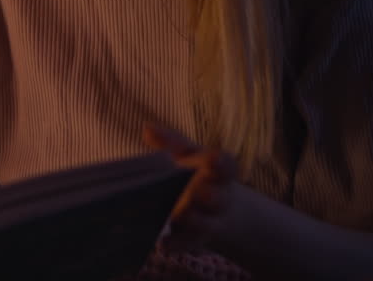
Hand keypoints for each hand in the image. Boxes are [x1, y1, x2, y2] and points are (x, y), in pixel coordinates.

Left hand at [143, 125, 238, 253]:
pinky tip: (162, 245)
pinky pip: (187, 244)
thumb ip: (170, 143)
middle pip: (217, 198)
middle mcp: (218, 198)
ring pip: (205, 224)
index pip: (225, 167)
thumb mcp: (187, 155)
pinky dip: (176, 245)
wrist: (217, 210)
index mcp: (219, 173)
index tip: (213, 158)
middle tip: (198, 191)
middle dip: (209, 196)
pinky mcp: (195, 240)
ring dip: (194, 221)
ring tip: (178, 216)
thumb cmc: (196, 173)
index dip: (220, 163)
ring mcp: (209, 221)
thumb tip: (147, 127)